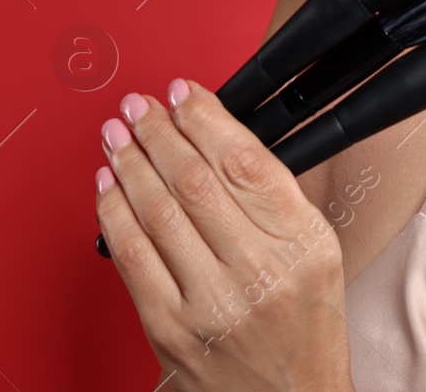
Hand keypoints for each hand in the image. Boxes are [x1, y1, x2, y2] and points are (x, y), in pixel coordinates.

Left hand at [94, 77, 353, 391]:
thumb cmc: (304, 331)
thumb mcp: (317, 253)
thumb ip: (272, 198)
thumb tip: (212, 136)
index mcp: (302, 245)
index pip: (244, 160)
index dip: (204, 117)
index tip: (183, 93)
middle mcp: (259, 273)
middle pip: (194, 179)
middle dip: (157, 131)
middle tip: (138, 106)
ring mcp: (210, 304)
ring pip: (157, 210)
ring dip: (129, 162)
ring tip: (117, 134)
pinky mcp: (169, 330)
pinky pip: (131, 255)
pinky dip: (114, 211)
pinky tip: (108, 185)